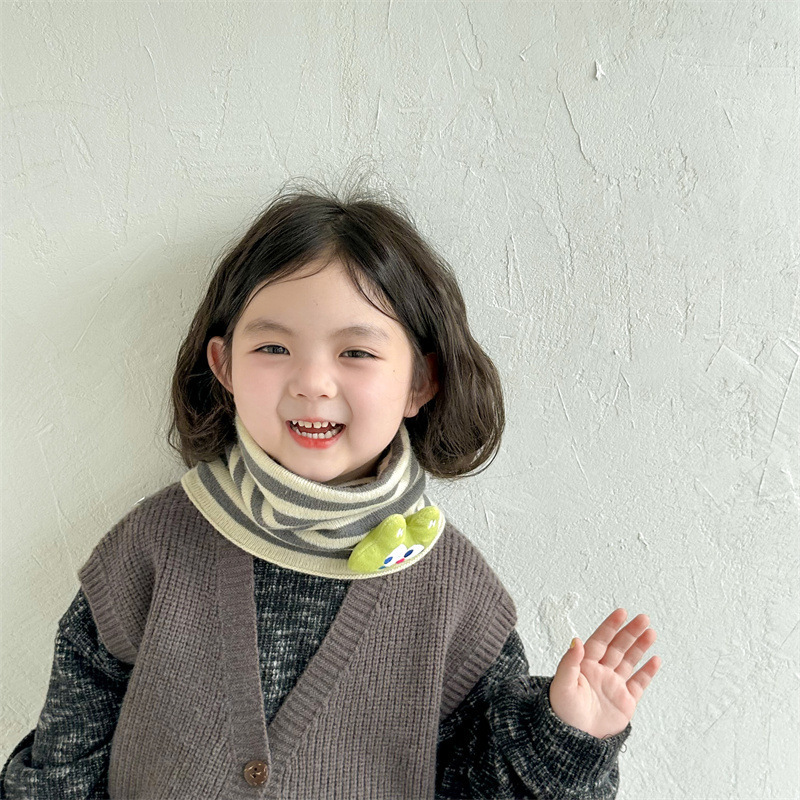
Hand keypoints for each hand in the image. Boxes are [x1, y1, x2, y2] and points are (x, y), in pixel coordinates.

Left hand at [548, 608, 660, 738]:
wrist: (574, 741)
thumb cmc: (563, 712)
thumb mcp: (562, 685)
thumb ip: (569, 662)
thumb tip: (575, 640)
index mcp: (585, 665)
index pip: (600, 640)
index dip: (610, 626)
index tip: (622, 613)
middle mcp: (600, 671)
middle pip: (618, 647)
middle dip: (630, 633)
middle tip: (643, 618)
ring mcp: (614, 685)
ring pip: (629, 661)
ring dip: (640, 647)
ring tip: (651, 632)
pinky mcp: (625, 701)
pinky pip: (638, 683)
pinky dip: (647, 672)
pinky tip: (655, 659)